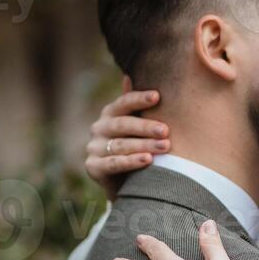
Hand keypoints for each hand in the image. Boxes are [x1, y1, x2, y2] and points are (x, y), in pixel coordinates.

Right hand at [84, 76, 168, 198]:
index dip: (139, 99)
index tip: (157, 96)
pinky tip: (147, 160)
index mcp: (110, 113)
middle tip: (166, 130)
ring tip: (164, 147)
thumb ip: (136, 105)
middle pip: (123, 124)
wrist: (124, 183)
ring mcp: (93, 147)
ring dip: (143, 145)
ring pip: (120, 144)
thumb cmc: (136, 148)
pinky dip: (131, 161)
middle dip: (145, 127)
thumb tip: (130, 76)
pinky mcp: (92, 167)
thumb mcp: (138, 127)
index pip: (124, 102)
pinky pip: (113, 163)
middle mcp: (99, 127)